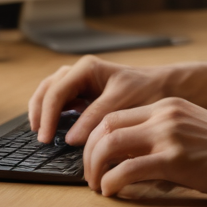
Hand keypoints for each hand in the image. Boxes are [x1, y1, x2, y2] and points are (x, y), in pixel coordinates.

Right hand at [28, 55, 177, 144]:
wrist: (167, 87)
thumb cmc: (148, 90)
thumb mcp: (122, 102)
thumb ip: (95, 117)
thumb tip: (70, 138)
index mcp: (87, 68)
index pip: (56, 92)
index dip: (47, 116)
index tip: (45, 138)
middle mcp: (80, 72)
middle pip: (47, 89)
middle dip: (39, 112)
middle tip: (40, 138)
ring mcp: (81, 81)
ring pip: (50, 92)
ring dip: (43, 111)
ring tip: (41, 133)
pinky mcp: (85, 93)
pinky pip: (61, 100)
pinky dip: (54, 113)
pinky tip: (55, 129)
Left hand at [82, 97, 206, 197]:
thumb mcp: (195, 131)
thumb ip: (166, 136)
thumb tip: (135, 161)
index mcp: (169, 105)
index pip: (116, 115)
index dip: (97, 138)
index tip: (95, 159)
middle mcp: (165, 114)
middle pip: (106, 126)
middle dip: (89, 153)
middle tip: (90, 175)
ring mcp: (170, 135)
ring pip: (110, 145)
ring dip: (95, 168)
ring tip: (99, 186)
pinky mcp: (175, 159)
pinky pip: (127, 169)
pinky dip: (112, 182)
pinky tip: (113, 192)